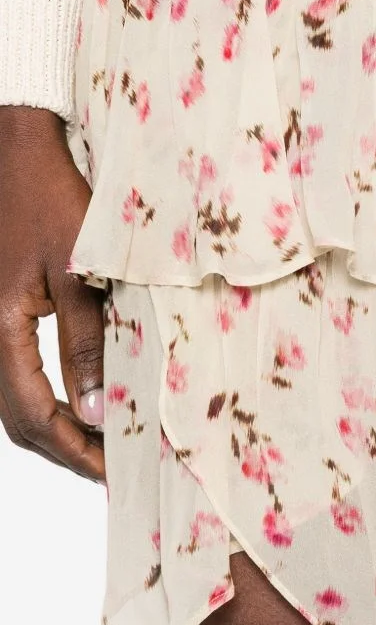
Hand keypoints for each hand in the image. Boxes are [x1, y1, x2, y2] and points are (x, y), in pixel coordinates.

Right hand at [0, 106, 105, 482]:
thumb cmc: (52, 200)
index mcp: (2, 329)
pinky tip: (85, 401)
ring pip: (16, 402)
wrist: (19, 152)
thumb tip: (98, 410)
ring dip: (58, 429)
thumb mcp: (80, 271)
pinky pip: (19, 374)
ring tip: (106, 445)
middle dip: (67, 450)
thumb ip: (88, 341)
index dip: (75, 450)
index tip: (114, 473)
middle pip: (19, 420)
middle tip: (115, 469)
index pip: (35, 415)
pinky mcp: (3, 314)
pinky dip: (51, 399)